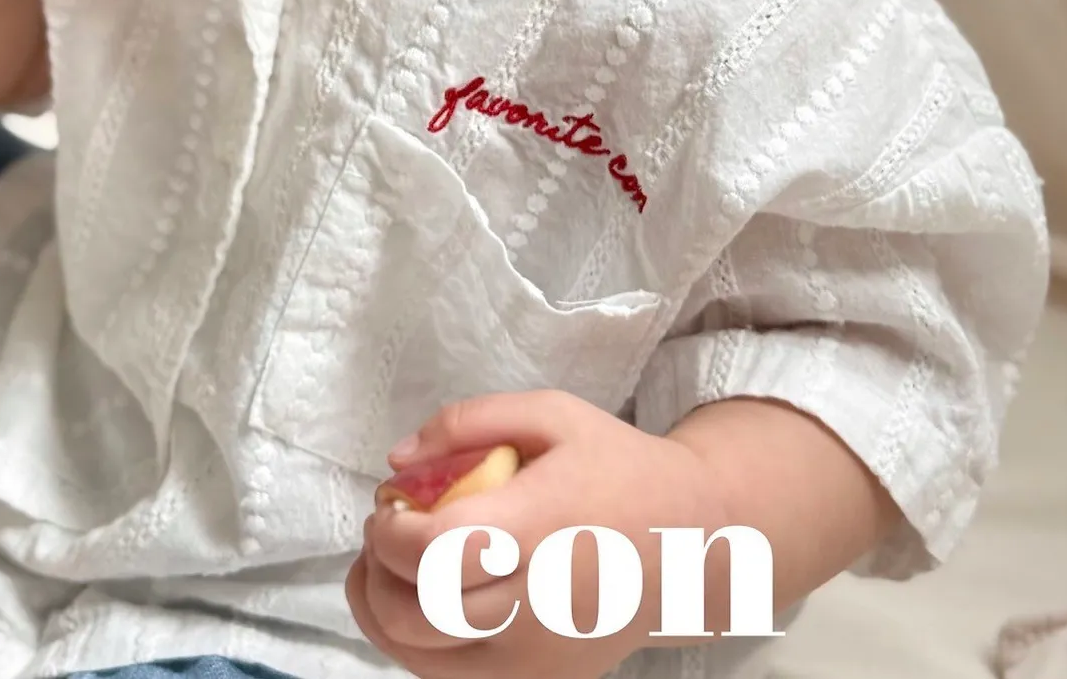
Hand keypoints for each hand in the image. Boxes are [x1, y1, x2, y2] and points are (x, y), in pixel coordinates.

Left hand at [347, 390, 718, 678]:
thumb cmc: (617, 468)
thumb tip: (396, 459)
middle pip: (416, 613)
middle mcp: (535, 603)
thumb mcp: (553, 414)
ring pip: (420, 657)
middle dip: (375, 569)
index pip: (433, 551)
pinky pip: (448, 677)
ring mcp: (536, 656)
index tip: (389, 501)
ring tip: (391, 564)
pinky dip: (414, 643)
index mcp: (538, 527)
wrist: (691, 542)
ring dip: (381, 610)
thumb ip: (470, 421)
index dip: (389, 531)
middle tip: (384, 527)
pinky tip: (421, 600)